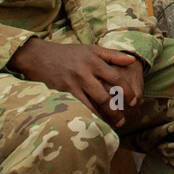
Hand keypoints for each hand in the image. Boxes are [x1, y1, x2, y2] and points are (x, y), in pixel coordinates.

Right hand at [9, 38, 142, 127]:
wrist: (39, 56)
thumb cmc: (68, 53)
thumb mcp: (91, 49)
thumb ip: (112, 55)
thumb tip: (133, 60)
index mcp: (94, 61)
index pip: (116, 78)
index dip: (127, 91)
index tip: (134, 100)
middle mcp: (84, 73)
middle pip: (105, 96)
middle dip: (117, 110)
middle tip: (124, 120)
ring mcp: (72, 85)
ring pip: (92, 106)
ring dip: (105, 117)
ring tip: (114, 124)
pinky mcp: (62, 94)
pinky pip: (79, 109)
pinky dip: (89, 117)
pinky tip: (96, 123)